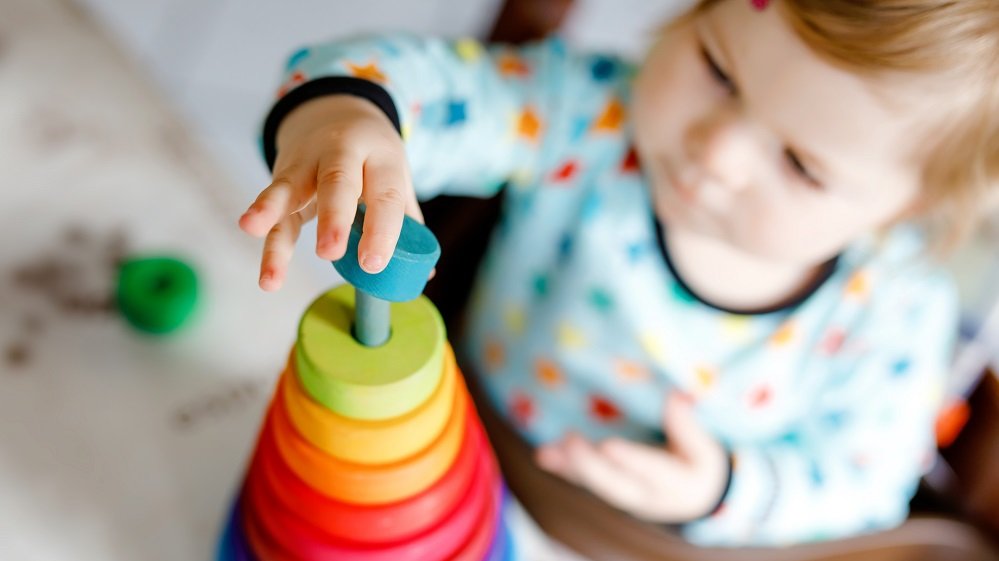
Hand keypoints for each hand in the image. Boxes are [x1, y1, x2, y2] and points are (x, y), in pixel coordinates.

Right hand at [238, 95, 422, 290]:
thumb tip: (424, 273)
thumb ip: (406, 223)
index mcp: (382, 157)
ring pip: (291, 185)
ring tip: (254, 229)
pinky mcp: (284, 175)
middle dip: (333, 218)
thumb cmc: (371, 160)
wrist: (336, 113)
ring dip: (273, 209)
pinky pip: (272, 200)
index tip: (373, 263)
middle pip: (338, 181)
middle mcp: (343, 152)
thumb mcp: (393, 179)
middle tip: (329, 253)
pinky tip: (247, 230)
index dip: (381, 229)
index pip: (386, 194)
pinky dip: (259, 216)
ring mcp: (309, 161)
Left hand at [535, 392, 728, 522]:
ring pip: (596, 484)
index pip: (652, 471)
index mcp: (676, 483)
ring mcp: (626, 494)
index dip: (630, 460)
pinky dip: (564, 468)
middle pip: (616, 484)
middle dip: (591, 465)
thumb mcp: (704, 449)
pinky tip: (544, 455)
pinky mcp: (610, 488)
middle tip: (570, 442)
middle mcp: (647, 495)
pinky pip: (586, 480)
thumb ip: (688, 427)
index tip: (609, 446)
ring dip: (571, 468)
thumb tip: (675, 396)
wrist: (693, 497)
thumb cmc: (698, 465)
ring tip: (547, 453)